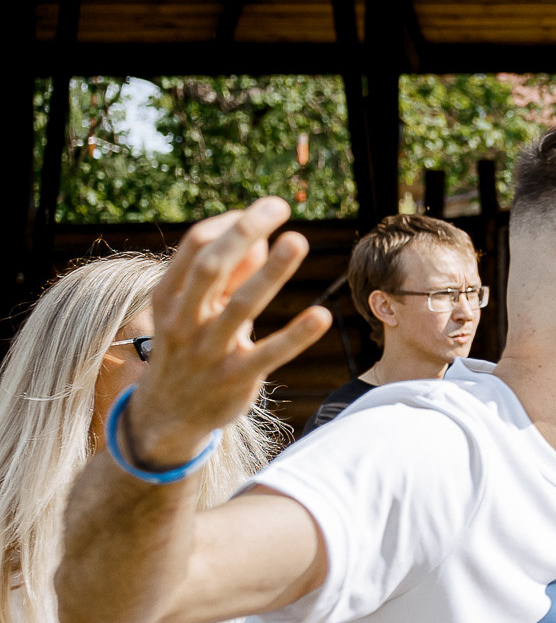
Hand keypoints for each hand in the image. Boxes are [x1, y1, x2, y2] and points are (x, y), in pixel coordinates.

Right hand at [125, 198, 329, 466]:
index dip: (230, 223)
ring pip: (241, 306)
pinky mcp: (235, 379)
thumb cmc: (190, 347)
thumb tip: (261, 238)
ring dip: (271, 273)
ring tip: (298, 240)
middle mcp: (184, 320)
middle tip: (279, 206)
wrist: (166, 415)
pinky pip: (269, 353)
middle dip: (244, 232)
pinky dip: (296, 335)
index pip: (194, 246)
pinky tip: (322, 314)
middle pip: (211, 267)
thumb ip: (227, 278)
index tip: (264, 209)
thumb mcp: (197, 311)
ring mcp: (208, 351)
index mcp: (170, 296)